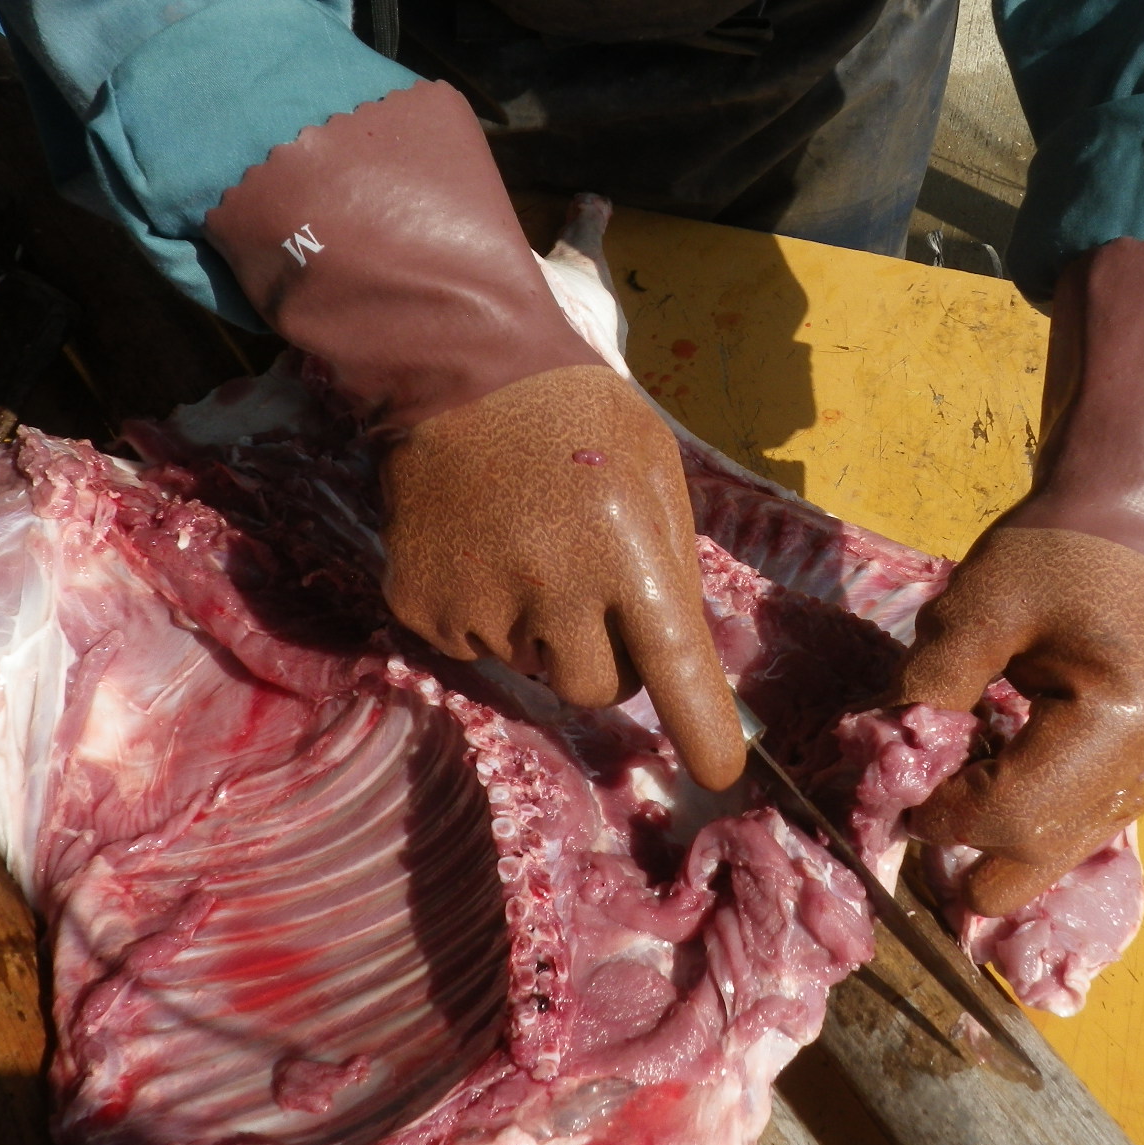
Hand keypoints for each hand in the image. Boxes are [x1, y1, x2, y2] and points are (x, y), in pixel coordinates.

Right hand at [381, 364, 744, 790]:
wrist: (459, 370)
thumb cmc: (580, 417)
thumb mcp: (655, 474)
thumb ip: (670, 565)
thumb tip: (677, 660)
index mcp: (624, 548)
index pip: (673, 665)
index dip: (701, 727)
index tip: (719, 774)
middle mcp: (553, 586)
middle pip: (597, 688)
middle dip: (606, 658)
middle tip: (591, 590)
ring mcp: (481, 602)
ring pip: (532, 669)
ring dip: (541, 631)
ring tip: (528, 545)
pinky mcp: (424, 607)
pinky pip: (474, 648)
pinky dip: (485, 614)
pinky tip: (481, 547)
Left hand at [894, 526, 1143, 916]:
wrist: (1132, 522)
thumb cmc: (1057, 552)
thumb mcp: (977, 606)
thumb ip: (929, 684)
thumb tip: (881, 752)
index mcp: (1119, 724)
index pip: (1014, 815)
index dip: (942, 814)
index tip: (895, 783)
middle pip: (1042, 861)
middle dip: (970, 852)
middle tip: (918, 808)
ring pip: (1058, 854)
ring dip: (997, 834)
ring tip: (954, 777)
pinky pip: (1075, 824)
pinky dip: (1026, 812)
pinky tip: (993, 767)